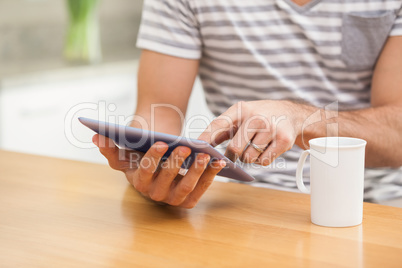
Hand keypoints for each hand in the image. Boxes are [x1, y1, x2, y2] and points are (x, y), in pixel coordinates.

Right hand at [93, 134, 225, 207]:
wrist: (161, 157)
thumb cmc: (143, 152)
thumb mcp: (126, 149)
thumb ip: (111, 146)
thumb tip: (96, 138)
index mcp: (137, 180)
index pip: (143, 171)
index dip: (152, 158)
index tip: (162, 142)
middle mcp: (153, 193)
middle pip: (165, 180)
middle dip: (176, 163)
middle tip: (186, 147)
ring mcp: (172, 198)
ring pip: (185, 187)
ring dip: (196, 172)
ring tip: (205, 155)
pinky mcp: (188, 199)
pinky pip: (201, 189)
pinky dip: (210, 176)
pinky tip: (218, 162)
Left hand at [198, 100, 310, 165]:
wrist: (291, 114)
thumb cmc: (259, 117)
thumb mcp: (241, 116)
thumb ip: (221, 129)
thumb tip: (201, 145)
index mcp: (240, 109)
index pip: (219, 124)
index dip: (206, 137)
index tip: (196, 148)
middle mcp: (255, 117)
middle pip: (235, 148)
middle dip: (233, 155)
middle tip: (235, 153)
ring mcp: (271, 128)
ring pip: (249, 158)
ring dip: (249, 157)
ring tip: (255, 146)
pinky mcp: (283, 140)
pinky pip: (264, 161)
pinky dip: (262, 160)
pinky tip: (267, 148)